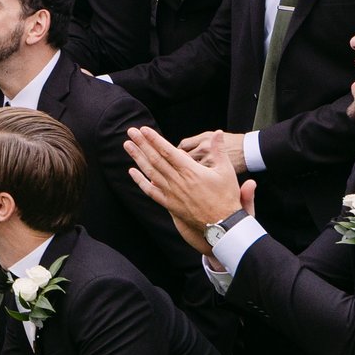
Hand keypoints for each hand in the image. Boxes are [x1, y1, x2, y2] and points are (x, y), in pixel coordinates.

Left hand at [125, 126, 244, 245]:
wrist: (223, 225)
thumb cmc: (226, 197)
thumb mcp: (227, 171)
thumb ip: (219, 150)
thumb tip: (218, 132)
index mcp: (191, 171)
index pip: (168, 151)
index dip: (155, 139)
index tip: (143, 130)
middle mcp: (178, 181)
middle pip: (155, 159)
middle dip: (142, 144)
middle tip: (131, 132)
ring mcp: (172, 193)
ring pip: (150, 172)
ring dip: (138, 158)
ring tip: (128, 146)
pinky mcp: (169, 204)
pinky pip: (151, 191)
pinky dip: (140, 181)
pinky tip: (132, 172)